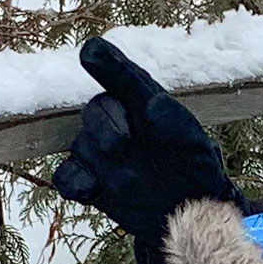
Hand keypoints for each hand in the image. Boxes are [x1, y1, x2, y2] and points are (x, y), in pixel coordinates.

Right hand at [53, 38, 240, 247]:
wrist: (187, 212)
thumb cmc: (194, 169)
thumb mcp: (195, 145)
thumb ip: (175, 121)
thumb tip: (155, 102)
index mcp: (144, 103)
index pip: (123, 78)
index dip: (107, 64)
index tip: (91, 51)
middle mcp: (117, 122)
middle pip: (95, 110)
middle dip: (105, 123)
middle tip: (123, 143)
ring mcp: (100, 153)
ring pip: (80, 145)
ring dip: (98, 158)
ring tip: (127, 178)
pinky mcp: (89, 182)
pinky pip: (67, 177)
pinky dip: (75, 180)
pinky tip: (92, 188)